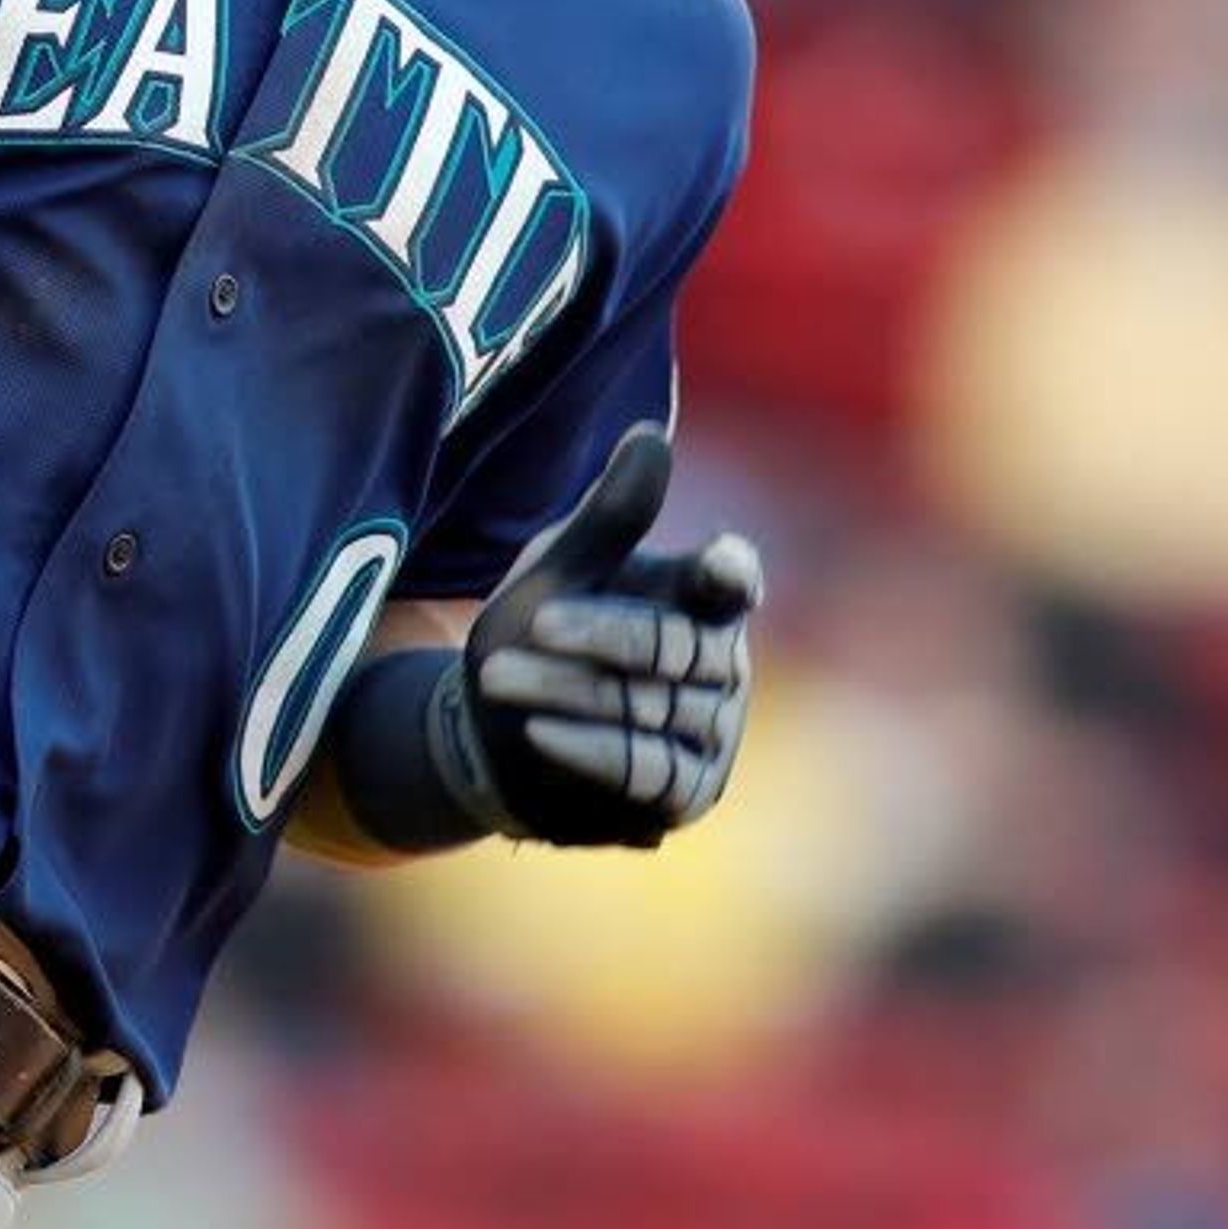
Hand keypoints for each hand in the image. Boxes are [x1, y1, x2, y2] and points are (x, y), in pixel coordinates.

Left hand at [457, 422, 760, 847]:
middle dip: (600, 634)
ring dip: (570, 690)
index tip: (717, 564)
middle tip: (531, 622)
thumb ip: (611, 515)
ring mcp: (711, 733)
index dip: (729, 574)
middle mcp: (721, 666)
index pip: (732, 583)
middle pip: (674, 646)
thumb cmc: (544, 629)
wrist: (497, 729)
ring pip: (649, 706)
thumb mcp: (562, 567)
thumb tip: (649, 436)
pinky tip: (539, 734)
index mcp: (703, 601)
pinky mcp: (686, 792)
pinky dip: (590, 749)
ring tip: (496, 676)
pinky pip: (645, 769)